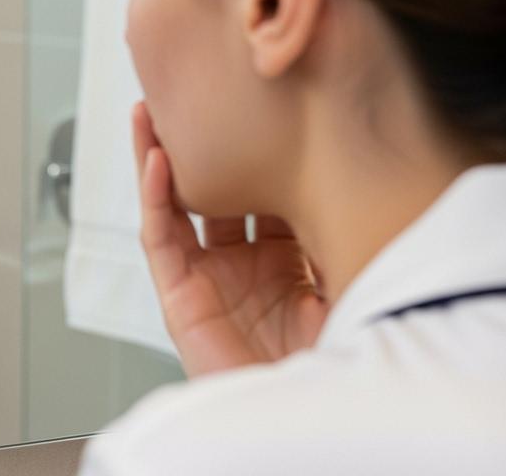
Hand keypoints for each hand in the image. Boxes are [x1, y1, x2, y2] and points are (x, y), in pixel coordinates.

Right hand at [134, 102, 328, 376]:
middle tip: (196, 93)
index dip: (257, 145)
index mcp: (289, 259)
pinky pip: (162, 239)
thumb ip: (339, 229)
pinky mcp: (181, 298)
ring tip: (152, 111)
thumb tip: (351, 165)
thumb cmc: (343, 358)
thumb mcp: (352, 275)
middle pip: (216, 187)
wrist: (318, 413)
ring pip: (178, 203)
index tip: (259, 100)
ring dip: (161, 156)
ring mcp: (210, 278)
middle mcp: (245, 264)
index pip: (266, 187)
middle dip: (203, 141)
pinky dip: (156, 199)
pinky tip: (158, 162)